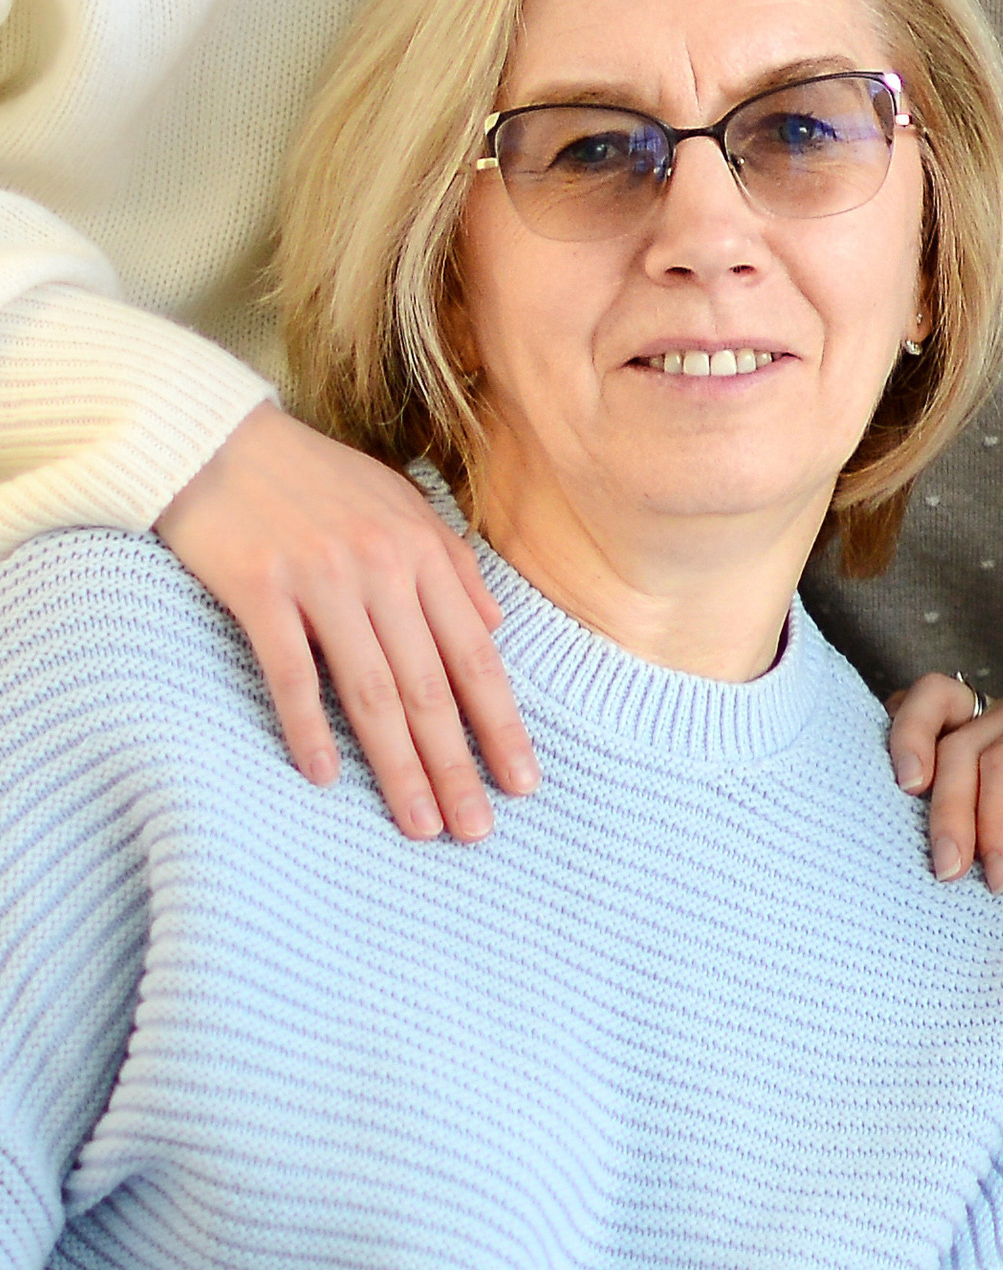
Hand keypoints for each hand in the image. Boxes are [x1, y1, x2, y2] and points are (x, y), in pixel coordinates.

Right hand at [156, 409, 532, 840]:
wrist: (214, 438)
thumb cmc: (313, 478)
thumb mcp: (399, 504)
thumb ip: (452, 567)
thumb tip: (496, 630)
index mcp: (422, 551)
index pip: (474, 655)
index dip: (501, 724)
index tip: (522, 782)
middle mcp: (382, 568)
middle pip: (429, 686)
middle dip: (457, 764)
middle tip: (476, 830)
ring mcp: (321, 579)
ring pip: (371, 691)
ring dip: (398, 765)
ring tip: (420, 824)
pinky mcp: (260, 589)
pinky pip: (291, 673)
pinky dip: (309, 727)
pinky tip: (325, 777)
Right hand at [886, 674, 1002, 910]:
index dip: (992, 821)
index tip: (995, 881)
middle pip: (967, 744)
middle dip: (950, 810)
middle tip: (950, 875)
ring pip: (936, 706)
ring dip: (911, 750)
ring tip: (903, 800)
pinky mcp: (984, 737)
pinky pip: (932, 716)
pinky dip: (906, 736)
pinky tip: (895, 782)